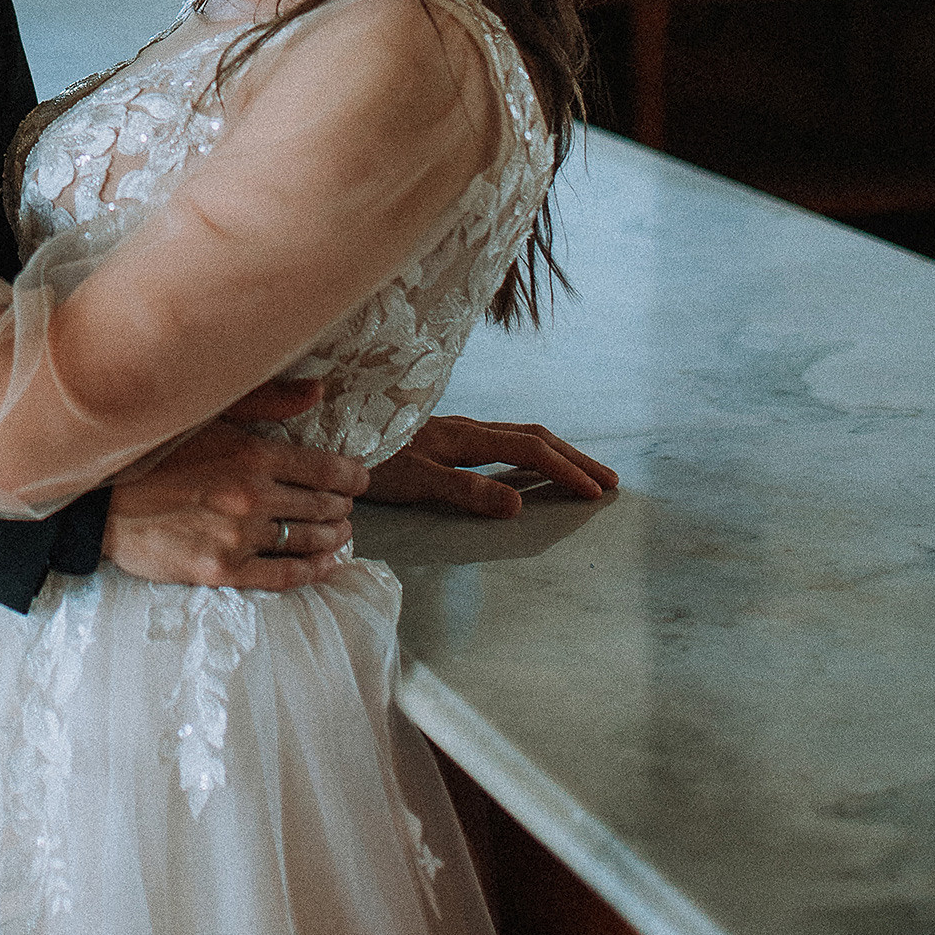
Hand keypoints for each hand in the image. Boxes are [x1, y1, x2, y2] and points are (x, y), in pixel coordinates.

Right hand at [102, 420, 367, 591]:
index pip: (326, 469)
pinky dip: (310, 571)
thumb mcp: (206, 411)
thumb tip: (319, 390)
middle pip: (322, 506)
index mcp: (252, 453)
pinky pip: (282, 576)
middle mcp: (252, 497)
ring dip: (333, 538)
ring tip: (340, 533)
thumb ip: (267, 399)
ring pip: (307, 541)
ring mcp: (238, 537)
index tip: (359, 478)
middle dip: (341, 506)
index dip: (351, 476)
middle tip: (347, 507)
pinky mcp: (221, 571)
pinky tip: (324, 566)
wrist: (97, 501)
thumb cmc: (150, 451)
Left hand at [363, 413, 618, 517]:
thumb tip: (520, 505)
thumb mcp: (414, 480)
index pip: (530, 450)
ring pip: (517, 436)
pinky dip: (528, 454)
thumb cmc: (365, 459)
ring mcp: (452, 432)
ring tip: (581, 473)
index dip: (566, 470)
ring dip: (555, 453)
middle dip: (574, 457)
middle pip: (533, 436)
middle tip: (610, 481)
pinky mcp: (440, 439)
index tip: (596, 494)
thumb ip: (464, 491)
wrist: (324, 434)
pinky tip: (526, 469)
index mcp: (464, 436)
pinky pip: (499, 443)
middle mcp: (463, 429)